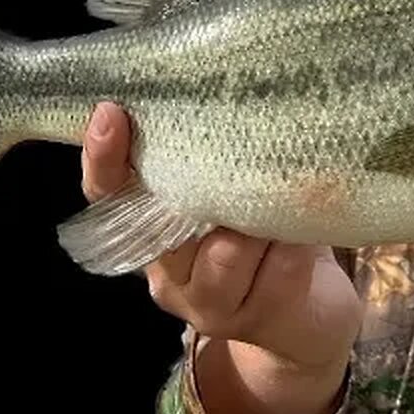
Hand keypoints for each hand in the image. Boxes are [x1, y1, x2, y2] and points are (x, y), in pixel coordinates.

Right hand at [81, 102, 363, 413]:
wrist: (310, 317)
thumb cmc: (269, 235)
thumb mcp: (237, 191)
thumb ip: (218, 161)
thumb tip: (226, 93)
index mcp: (151, 231)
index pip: (108, 194)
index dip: (103, 158)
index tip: (110, 113)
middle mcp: (169, 272)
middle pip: (160, 228)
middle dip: (190, 182)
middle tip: (220, 144)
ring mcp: (207, 303)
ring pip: (223, 252)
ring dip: (256, 218)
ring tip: (284, 194)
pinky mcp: (255, 319)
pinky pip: (275, 270)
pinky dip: (296, 245)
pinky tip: (307, 236)